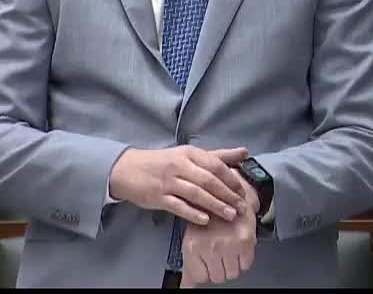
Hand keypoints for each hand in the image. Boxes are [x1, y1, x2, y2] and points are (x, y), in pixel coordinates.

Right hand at [108, 146, 249, 224]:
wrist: (127, 169)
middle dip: (227, 195)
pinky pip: (178, 206)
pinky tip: (205, 220)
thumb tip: (245, 152)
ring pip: (196, 193)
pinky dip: (192, 213)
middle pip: (208, 180)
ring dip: (215, 205)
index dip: (231, 179)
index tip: (244, 192)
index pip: (215, 165)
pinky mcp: (158, 197)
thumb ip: (216, 156)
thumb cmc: (162, 162)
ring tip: (230, 215)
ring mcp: (168, 182)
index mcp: (189, 154)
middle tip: (242, 207)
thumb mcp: (188, 155)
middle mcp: (180, 165)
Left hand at [181, 170, 259, 287]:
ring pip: (232, 273)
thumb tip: (185, 288)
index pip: (200, 278)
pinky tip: (237, 245)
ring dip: (231, 263)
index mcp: (193, 247)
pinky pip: (246, 265)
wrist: (227, 194)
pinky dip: (244, 258)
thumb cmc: (208, 217)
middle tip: (218, 251)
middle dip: (219, 267)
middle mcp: (210, 247)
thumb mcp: (192, 239)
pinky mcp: (245, 242)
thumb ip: (189, 267)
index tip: (207, 260)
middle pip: (218, 277)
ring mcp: (228, 245)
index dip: (205, 270)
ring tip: (227, 247)